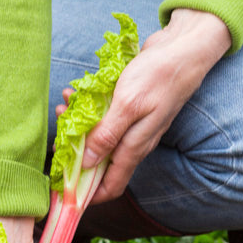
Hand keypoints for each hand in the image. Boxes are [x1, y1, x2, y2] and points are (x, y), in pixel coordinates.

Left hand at [60, 9, 231, 203]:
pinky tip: (76, 96)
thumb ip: (107, 135)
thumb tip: (86, 164)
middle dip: (75, 156)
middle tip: (57, 139)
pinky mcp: (130, 110)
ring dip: (78, 129)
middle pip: (99, 165)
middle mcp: (133, 143)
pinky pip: (104, 120)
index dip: (87, 195)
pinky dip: (88, 112)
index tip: (64, 189)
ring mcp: (132, 127)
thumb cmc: (159, 75)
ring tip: (63, 109)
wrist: (185, 47)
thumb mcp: (128, 105)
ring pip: (99, 140)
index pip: (111, 187)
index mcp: (134, 148)